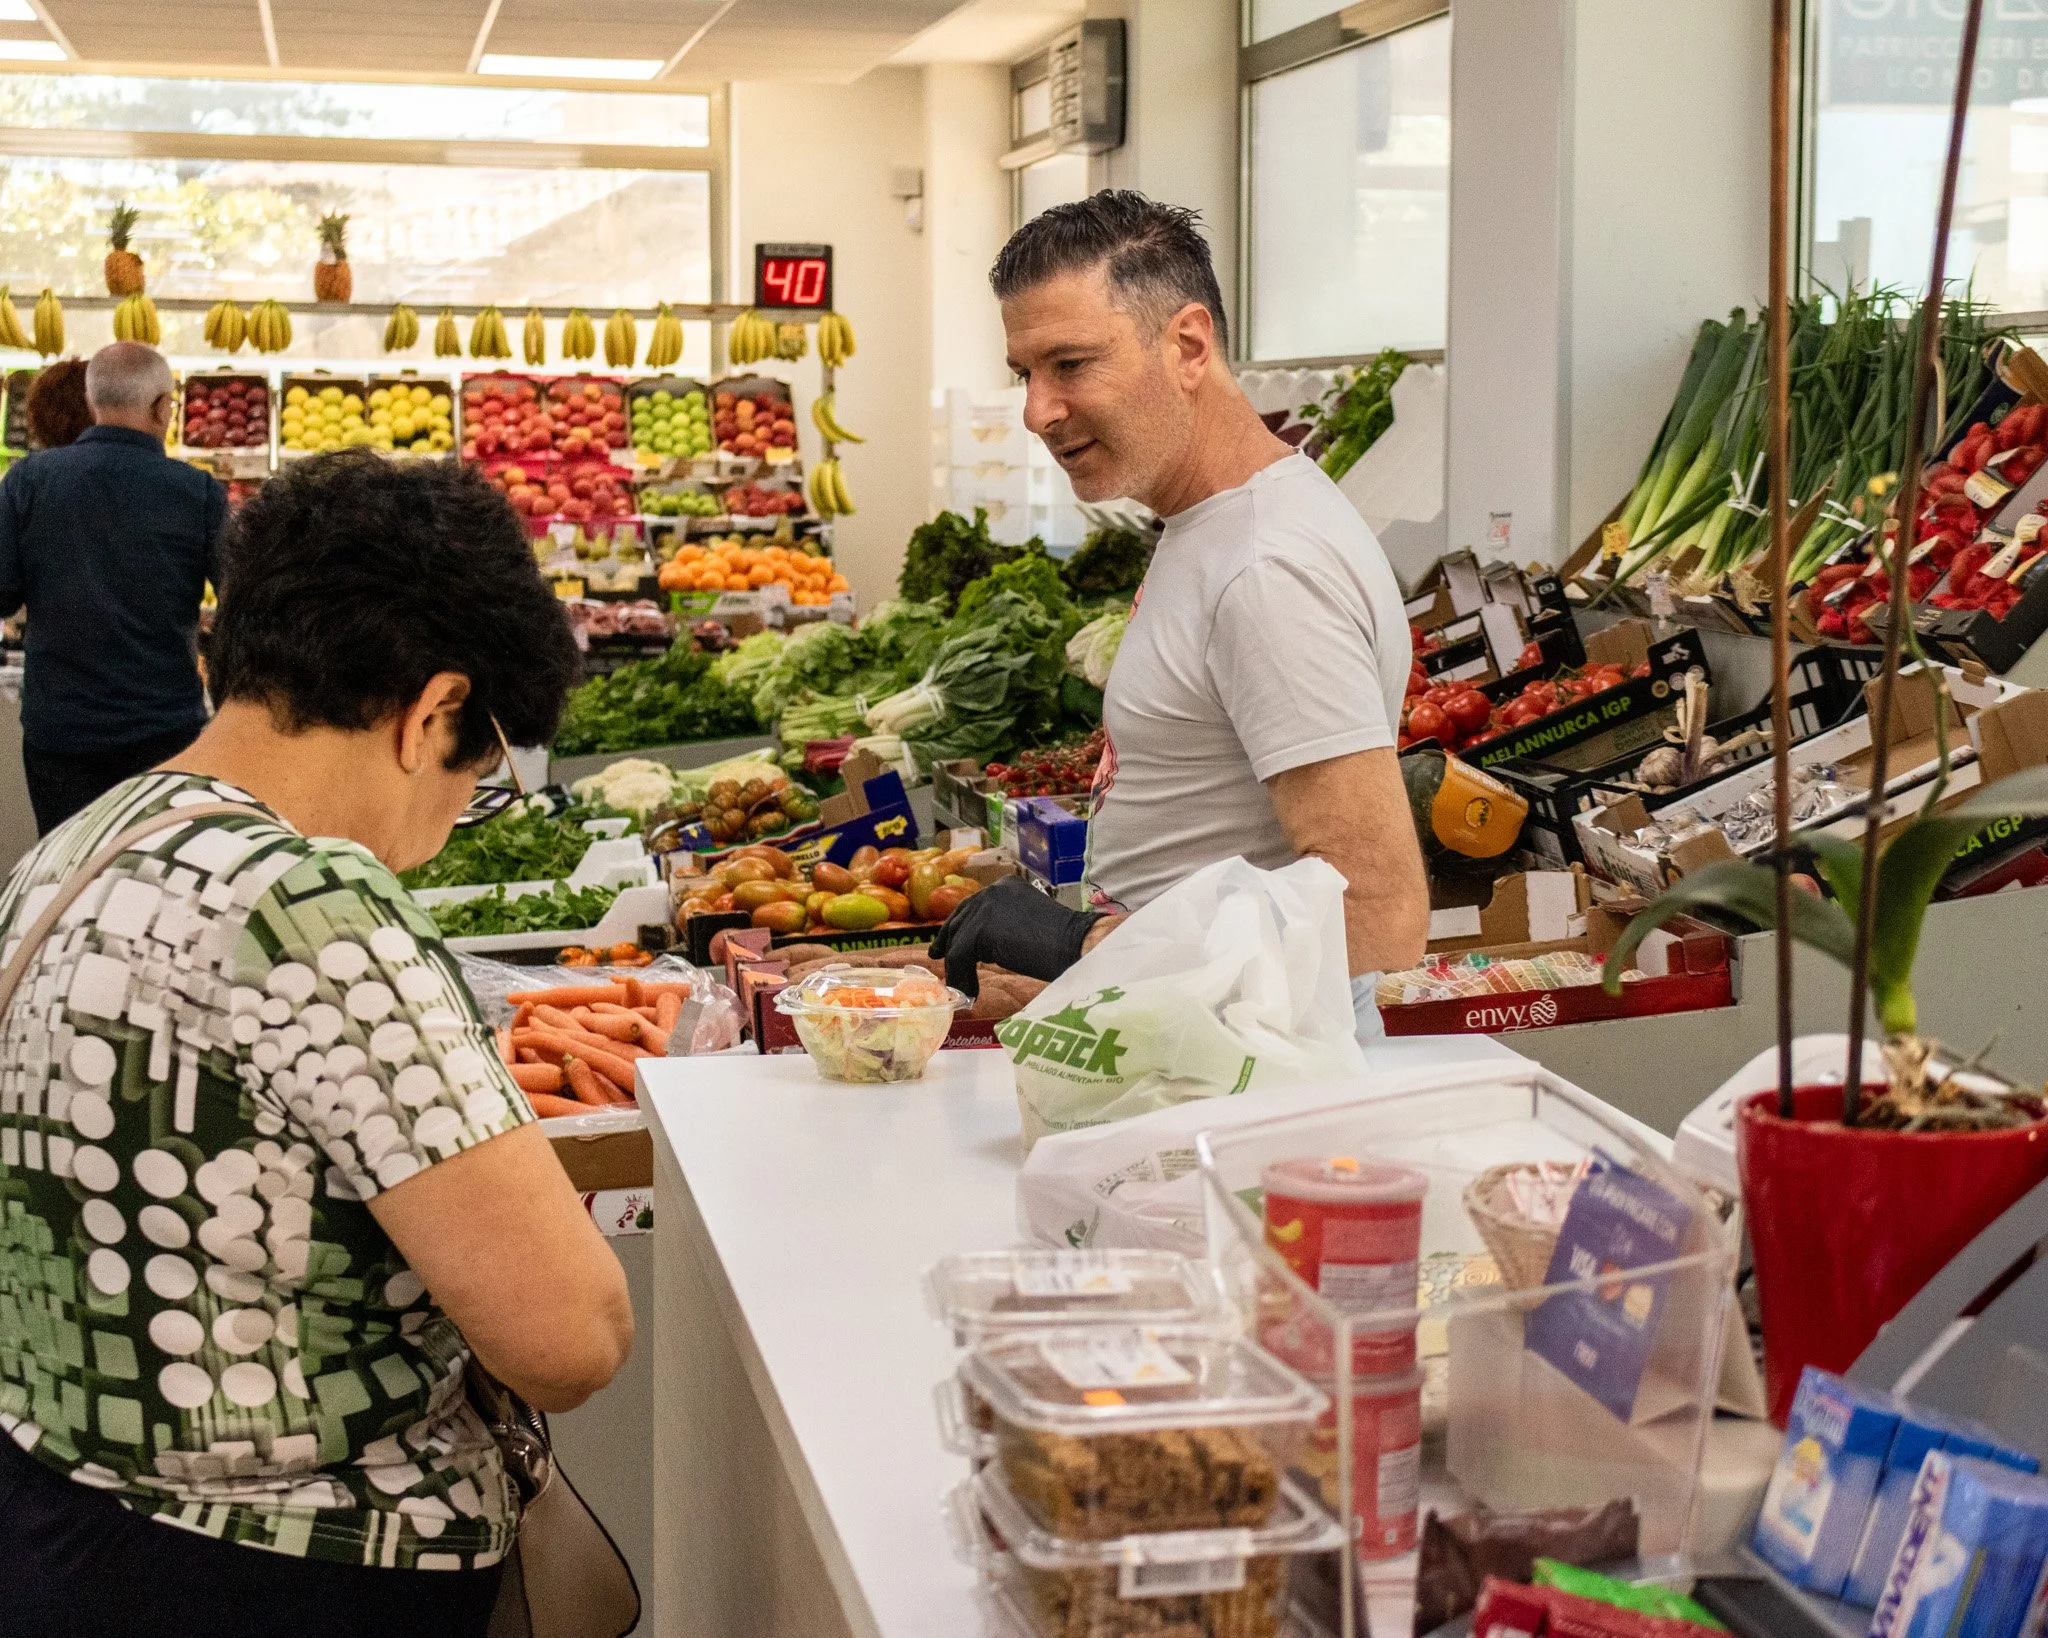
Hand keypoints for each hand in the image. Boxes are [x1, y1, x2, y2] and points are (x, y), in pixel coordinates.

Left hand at [927, 877, 1101, 997]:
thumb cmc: (1064, 943)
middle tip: (938, 959)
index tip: (948, 943)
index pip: (973, 906)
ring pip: (958, 942)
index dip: (959, 925)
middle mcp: (992, 891)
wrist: (1076, 945)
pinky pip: (960, 958)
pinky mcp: (980, 929)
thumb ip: (1004, 926)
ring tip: (965, 989)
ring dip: (958, 969)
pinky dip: (962, 978)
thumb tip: (982, 946)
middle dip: (948, 941)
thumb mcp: (1028, 925)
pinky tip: (972, 993)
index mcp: (1006, 886)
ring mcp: (985, 907)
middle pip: (960, 918)